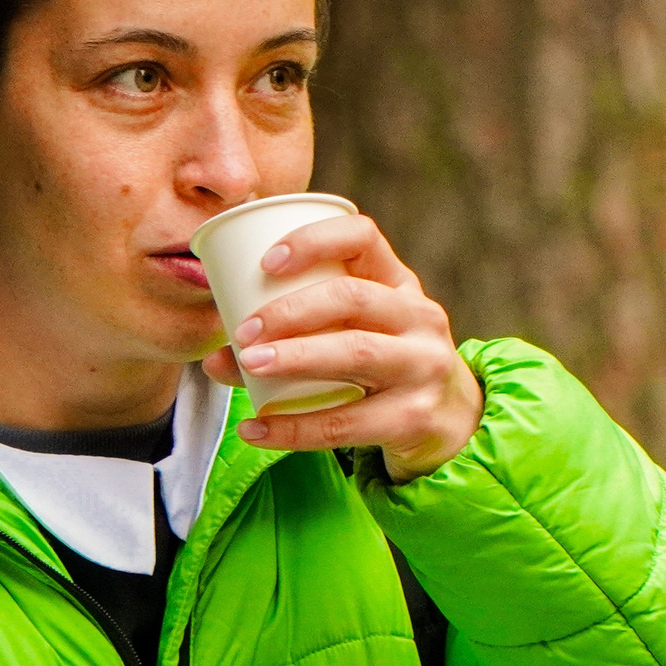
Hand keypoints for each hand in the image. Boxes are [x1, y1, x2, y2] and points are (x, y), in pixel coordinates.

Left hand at [200, 212, 482, 480]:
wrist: (449, 423)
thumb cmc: (381, 366)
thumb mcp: (355, 334)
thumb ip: (295, 334)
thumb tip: (215, 356)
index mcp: (398, 282)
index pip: (363, 237)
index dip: (314, 240)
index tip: (266, 261)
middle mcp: (419, 317)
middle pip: (353, 297)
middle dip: (291, 310)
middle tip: (243, 331)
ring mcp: (423, 366)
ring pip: (355, 352)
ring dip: (295, 357)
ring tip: (249, 364)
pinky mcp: (415, 417)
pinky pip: (348, 423)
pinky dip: (294, 427)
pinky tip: (256, 429)